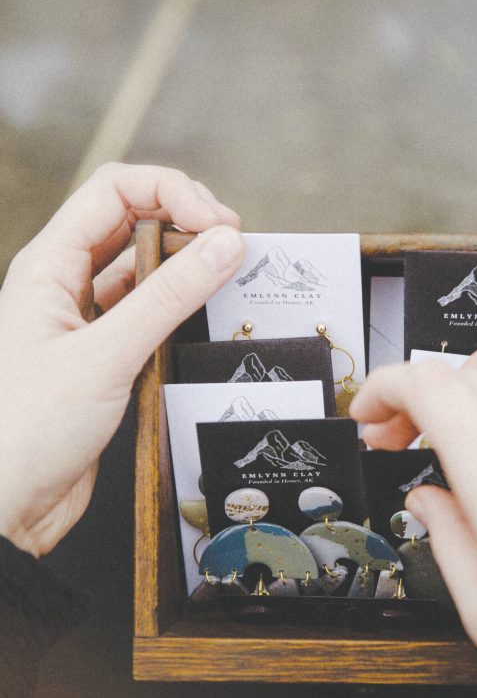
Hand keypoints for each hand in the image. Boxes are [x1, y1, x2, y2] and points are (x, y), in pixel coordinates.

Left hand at [0, 163, 244, 555]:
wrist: (6, 507)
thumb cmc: (24, 432)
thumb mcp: (105, 356)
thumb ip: (168, 298)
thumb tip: (223, 245)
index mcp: (48, 266)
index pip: (115, 191)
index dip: (172, 192)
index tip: (219, 223)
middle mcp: (64, 286)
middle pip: (132, 222)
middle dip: (185, 222)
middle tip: (233, 247)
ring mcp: (85, 323)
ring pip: (144, 271)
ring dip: (186, 268)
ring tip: (228, 279)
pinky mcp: (104, 360)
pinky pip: (148, 317)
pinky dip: (181, 311)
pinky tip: (207, 321)